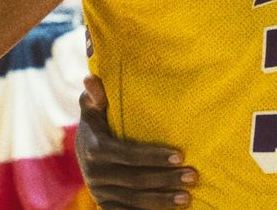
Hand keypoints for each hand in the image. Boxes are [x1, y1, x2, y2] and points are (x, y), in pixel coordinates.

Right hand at [76, 75, 195, 208]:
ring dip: (162, 200)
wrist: (83, 149)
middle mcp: (95, 173)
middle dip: (166, 179)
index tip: (180, 155)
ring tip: (187, 197)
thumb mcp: (92, 107)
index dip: (154, 156)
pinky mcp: (105, 204)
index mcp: (95, 148)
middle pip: (135, 180)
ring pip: (133, 201)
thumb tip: (90, 78)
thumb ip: (94, 95)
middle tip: (193, 176)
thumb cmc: (98, 121)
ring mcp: (100, 192)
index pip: (128, 154)